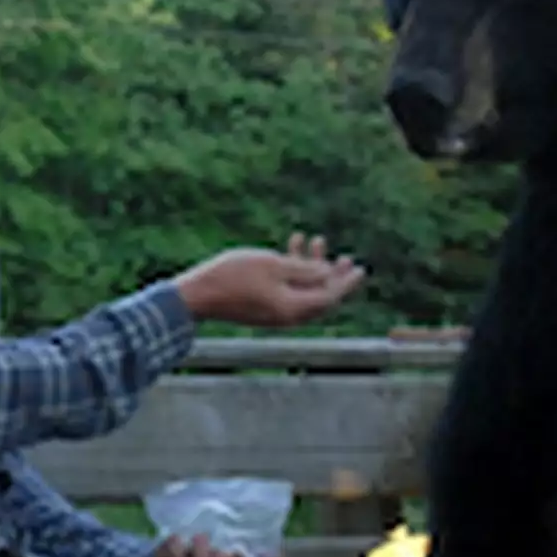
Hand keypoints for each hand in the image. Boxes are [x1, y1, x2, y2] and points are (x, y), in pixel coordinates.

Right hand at [173, 234, 364, 327]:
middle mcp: (287, 316)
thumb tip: (327, 274)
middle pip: (320, 297)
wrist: (197, 295)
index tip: (359, 268)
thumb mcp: (272, 265)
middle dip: (332, 275)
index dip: (346, 282)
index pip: (329, 297)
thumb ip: (303, 269)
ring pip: (303, 291)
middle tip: (345, 257)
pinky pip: (287, 290)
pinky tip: (290, 246)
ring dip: (311, 267)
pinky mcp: (262, 307)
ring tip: (315, 241)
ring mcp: (274, 313)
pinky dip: (293, 271)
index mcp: (293, 309)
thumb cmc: (232, 276)